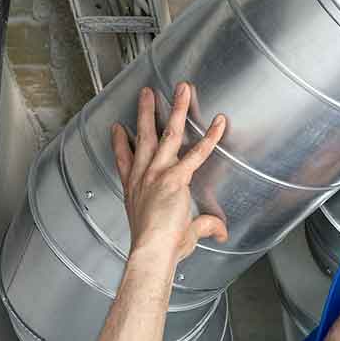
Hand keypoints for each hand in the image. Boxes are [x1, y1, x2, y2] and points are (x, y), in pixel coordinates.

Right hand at [111, 83, 228, 267]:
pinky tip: (219, 122)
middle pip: (143, 137)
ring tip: (180, 89)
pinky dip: (211, 136)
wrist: (152, 251)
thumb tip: (221, 232)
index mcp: (135, 190)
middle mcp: (143, 177)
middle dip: (146, 112)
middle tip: (147, 95)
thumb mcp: (182, 235)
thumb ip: (204, 227)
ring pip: (168, 134)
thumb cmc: (159, 247)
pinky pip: (197, 152)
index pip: (124, 161)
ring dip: (176, 109)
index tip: (118, 129)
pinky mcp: (175, 176)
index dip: (120, 143)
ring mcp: (157, 173)